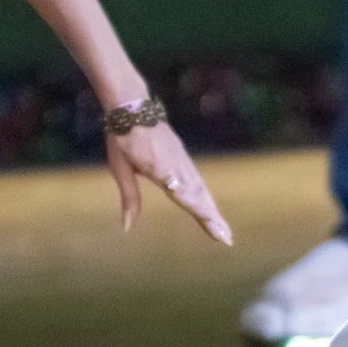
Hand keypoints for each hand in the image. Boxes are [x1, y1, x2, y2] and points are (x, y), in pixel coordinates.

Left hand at [105, 119, 232, 244]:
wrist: (132, 106)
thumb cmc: (123, 138)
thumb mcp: (120, 168)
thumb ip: (129, 198)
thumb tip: (127, 227)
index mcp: (161, 169)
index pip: (186, 196)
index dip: (202, 214)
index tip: (216, 228)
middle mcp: (177, 166)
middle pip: (199, 196)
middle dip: (214, 218)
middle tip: (227, 240)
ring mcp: (182, 160)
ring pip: (201, 189)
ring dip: (213, 210)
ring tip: (223, 229)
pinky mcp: (182, 156)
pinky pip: (197, 180)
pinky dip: (206, 197)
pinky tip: (210, 207)